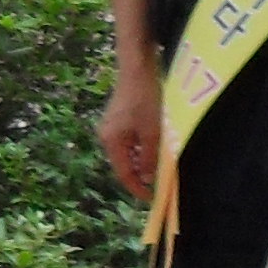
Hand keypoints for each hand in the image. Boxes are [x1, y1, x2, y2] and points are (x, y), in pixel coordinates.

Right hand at [99, 64, 162, 203]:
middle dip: (140, 176)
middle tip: (160, 184)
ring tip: (160, 167)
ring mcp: (111, 127)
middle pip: (124, 164)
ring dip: (143, 161)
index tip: (152, 199)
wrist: (137, 68)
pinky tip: (156, 147)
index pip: (123, 173)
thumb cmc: (145, 99)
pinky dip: (142, 149)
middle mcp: (106, 136)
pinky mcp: (118, 119)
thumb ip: (149, 158)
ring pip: (128, 153)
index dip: (137, 188)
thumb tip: (147, 180)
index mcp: (111, 142)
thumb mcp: (152, 132)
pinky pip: (130, 142)